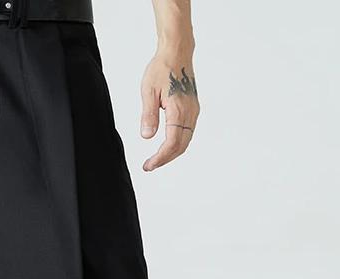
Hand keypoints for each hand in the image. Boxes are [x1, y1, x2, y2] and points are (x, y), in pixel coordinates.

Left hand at [140, 53, 199, 171]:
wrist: (177, 52)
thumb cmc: (161, 68)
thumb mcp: (148, 91)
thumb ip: (148, 115)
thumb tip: (146, 136)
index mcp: (179, 110)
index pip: (172, 143)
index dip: (160, 158)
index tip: (148, 165)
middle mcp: (190, 113)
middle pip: (181, 146)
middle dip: (165, 159)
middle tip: (149, 166)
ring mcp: (193, 111)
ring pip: (185, 140)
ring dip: (171, 153)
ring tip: (156, 159)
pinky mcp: (193, 109)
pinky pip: (187, 132)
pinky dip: (177, 143)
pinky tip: (166, 146)